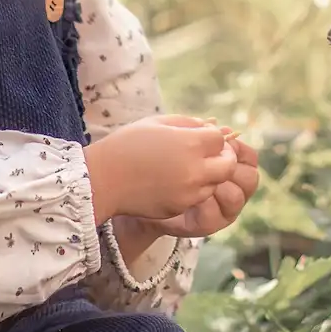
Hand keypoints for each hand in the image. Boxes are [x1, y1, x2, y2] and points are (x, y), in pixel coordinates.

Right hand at [85, 114, 237, 221]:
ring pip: (215, 183)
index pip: (220, 140)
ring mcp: (189, 191)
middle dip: (223, 158)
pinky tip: (173, 181)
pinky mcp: (180, 207)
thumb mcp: (158, 123)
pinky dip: (193, 189)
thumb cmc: (127, 145)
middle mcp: (195, 169)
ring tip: (187, 167)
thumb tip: (215, 126)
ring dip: (209, 175)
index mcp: (191, 144)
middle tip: (210, 155)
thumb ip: (190, 123)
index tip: (204, 138)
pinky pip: (197, 197)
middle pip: (228, 165)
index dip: (214, 138)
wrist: (102, 179)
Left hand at [143, 133, 259, 238]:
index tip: (217, 144)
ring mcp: (223, 209)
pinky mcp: (209, 224)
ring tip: (198, 179)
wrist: (143, 193)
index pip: (249, 157)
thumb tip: (223, 128)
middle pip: (250, 178)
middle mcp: (233, 188)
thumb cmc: (165, 164)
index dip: (237, 149)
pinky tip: (188, 195)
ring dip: (218, 186)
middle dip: (230, 169)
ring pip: (236, 197)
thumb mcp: (182, 143)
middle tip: (208, 162)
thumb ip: (202, 134)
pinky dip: (203, 203)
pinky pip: (216, 214)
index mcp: (232, 166)